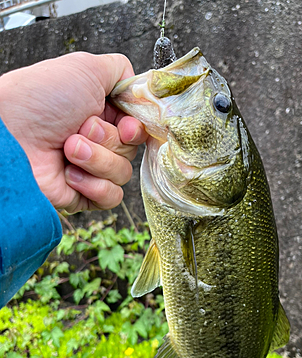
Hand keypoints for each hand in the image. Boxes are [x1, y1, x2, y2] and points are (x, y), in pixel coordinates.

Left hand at [0, 52, 147, 211]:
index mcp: (100, 113)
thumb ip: (120, 71)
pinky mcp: (83, 195)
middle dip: (108, 140)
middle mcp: (97, 142)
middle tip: (79, 129)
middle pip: (132, 151)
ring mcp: (90, 169)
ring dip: (97, 160)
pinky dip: (94, 184)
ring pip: (123, 174)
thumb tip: (139, 88)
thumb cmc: (39, 99)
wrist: (10, 134)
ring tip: (68, 148)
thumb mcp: (86, 68)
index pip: (138, 128)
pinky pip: (111, 196)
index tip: (127, 127)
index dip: (136, 130)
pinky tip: (69, 173)